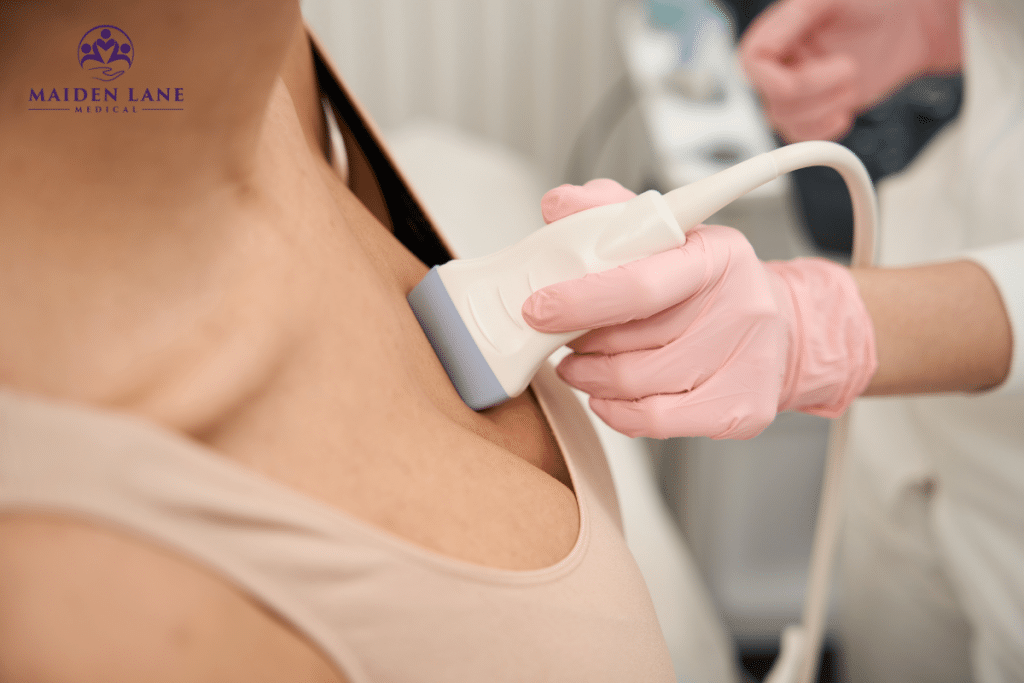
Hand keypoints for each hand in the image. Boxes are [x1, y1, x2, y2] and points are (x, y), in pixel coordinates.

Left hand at [522, 180, 876, 439]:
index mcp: (716, 255)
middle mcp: (739, 309)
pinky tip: (606, 396)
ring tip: (578, 366)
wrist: (782, 328)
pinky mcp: (742, 410)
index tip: (538, 308)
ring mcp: (746, 364)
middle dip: (578, 342)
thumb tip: (558, 205)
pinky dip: (617, 412)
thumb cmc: (710, 282)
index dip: (580, 300)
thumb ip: (609, 212)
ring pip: (636, 384)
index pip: (639, 284)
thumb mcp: (667, 232)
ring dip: (589, 378)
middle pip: (629, 342)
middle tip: (561, 337)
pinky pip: (656, 420)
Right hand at [739, 0, 961, 141]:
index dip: (771, 80)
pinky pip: (805, 137)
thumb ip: (798, 14)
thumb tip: (764, 46)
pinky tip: (847, 106)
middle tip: (849, 68)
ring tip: (853, 81)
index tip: (801, 76)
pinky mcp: (818, 110)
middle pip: (772, 99)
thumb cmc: (878, 1)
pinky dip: (827, 129)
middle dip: (815, 91)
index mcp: (779, 30)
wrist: (912, 24)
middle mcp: (783, 62)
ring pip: (788, 122)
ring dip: (826, 108)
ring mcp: (800, 89)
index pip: (752, 62)